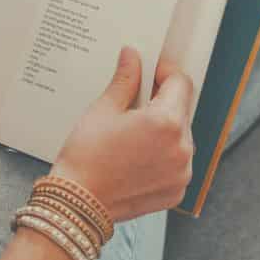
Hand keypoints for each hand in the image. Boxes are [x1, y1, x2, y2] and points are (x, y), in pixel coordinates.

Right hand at [50, 47, 194, 221]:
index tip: (151, 72)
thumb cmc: (85, 157)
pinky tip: (137, 157)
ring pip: (181, 137)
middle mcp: (182, 147)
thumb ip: (125, 80)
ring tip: (133, 136)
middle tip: (134, 105)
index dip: (165, 73)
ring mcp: (182, 172)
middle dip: (162, 103)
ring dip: (164, 130)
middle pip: (182, 110)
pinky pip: (178, 163)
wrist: (77, 203)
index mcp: (165, 122)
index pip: (181, 83)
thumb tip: (132, 56)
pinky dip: (163, 156)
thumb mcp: (103, 110)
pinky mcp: (177, 190)